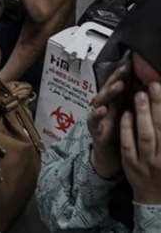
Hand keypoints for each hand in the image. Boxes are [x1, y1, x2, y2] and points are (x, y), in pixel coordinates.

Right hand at [87, 64, 128, 178]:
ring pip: (100, 101)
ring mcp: (97, 118)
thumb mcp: (128, 116)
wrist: (109, 157)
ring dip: (109, 93)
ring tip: (118, 86)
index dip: (124, 74)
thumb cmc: (120, 134)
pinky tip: (103, 110)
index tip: (132, 63)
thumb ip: (134, 103)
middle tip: (125, 70)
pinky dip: (97, 115)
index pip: (118, 84)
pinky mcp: (94, 131)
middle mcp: (104, 107)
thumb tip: (148, 87)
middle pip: (108, 89)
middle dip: (116, 78)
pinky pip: (93, 121)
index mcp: (114, 103)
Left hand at [121, 82, 160, 204]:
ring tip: (140, 95)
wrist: (154, 197)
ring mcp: (147, 162)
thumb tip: (160, 111)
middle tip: (152, 85)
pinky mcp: (131, 165)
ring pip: (146, 136)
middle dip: (157, 106)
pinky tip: (125, 114)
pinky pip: (128, 145)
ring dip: (142, 115)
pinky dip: (127, 129)